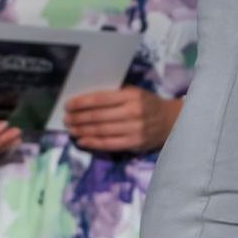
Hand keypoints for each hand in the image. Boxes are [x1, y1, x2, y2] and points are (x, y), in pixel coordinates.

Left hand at [63, 88, 180, 153]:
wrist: (172, 121)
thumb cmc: (148, 104)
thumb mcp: (135, 93)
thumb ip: (115, 95)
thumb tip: (86, 100)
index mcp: (132, 96)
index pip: (101, 99)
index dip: (81, 103)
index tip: (68, 105)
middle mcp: (133, 112)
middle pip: (98, 116)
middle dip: (78, 118)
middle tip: (65, 118)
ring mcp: (134, 129)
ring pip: (101, 131)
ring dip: (82, 130)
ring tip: (70, 129)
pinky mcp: (134, 143)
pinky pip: (108, 144)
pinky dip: (92, 143)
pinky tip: (82, 140)